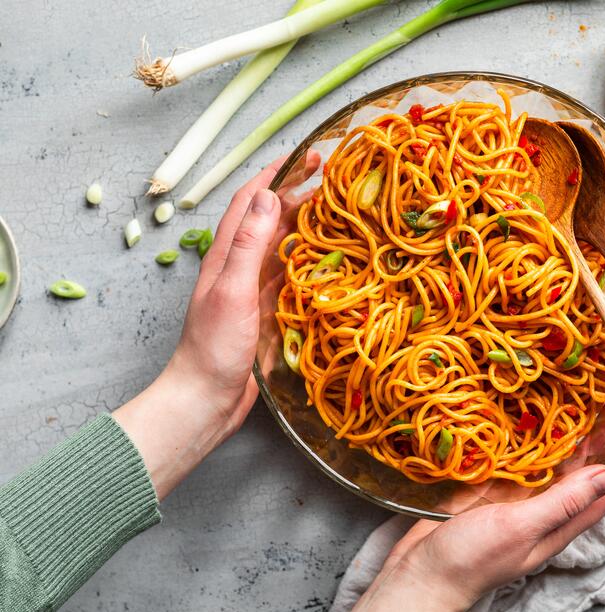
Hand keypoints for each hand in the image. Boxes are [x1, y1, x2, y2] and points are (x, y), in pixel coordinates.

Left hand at [114, 151, 319, 498]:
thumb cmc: (214, 348)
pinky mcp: (265, 312)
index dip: (276, 174)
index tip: (306, 156)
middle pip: (269, 220)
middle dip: (297, 195)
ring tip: (336, 212)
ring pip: (282, 246)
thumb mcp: (232, 291)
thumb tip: (268, 197)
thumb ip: (248, 245)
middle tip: (332, 181)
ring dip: (305, 225)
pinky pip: (289, 276)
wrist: (205, 398)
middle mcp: (238, 266)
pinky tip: (327, 261)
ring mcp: (252, 289)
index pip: (250, 202)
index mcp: (225, 255)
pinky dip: (308, 261)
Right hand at [350, 424, 604, 611]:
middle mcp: (546, 506)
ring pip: (556, 457)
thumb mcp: (521, 528)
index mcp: (561, 522)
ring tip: (586, 394)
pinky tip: (533, 410)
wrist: (422, 572)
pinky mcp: (493, 484)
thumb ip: (563, 502)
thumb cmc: (472, 559)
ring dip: (572, 428)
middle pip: (586, 466)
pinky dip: (531, 432)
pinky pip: (521, 454)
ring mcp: (519, 494)